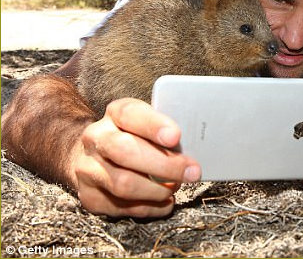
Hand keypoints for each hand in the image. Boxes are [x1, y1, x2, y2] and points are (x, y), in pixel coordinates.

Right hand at [72, 98, 200, 216]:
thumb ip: (165, 131)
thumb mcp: (147, 123)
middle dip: (165, 165)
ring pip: (123, 184)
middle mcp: (96, 138)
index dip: (153, 125)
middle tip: (192, 172)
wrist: (93, 155)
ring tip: (176, 187)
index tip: (176, 137)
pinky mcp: (89, 196)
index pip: (130, 114)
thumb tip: (195, 147)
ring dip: (157, 190)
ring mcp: (88, 168)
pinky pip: (122, 207)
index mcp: (114, 114)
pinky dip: (149, 208)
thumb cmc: (134, 136)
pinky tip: (164, 202)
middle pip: (126, 152)